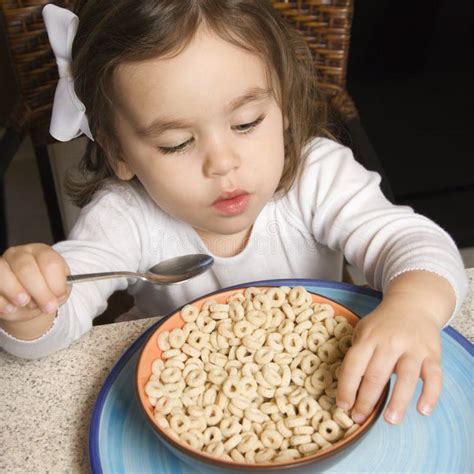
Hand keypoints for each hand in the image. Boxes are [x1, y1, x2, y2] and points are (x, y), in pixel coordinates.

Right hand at [0, 244, 69, 337]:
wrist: (30, 303)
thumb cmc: (47, 290)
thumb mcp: (59, 289)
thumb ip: (60, 291)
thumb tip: (54, 297)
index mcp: (42, 252)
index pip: (49, 262)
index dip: (56, 282)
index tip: (59, 296)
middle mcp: (19, 255)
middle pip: (26, 268)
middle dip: (39, 291)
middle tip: (47, 306)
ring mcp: (2, 265)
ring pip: (2, 273)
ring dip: (14, 290)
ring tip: (24, 303)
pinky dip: (2, 302)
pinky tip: (11, 308)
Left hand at [336, 304, 442, 424]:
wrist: (412, 304)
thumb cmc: (382, 324)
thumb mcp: (363, 330)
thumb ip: (357, 353)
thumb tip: (347, 386)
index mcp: (369, 338)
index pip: (354, 365)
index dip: (346, 387)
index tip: (343, 406)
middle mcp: (390, 342)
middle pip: (376, 375)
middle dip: (366, 400)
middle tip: (360, 419)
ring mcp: (413, 348)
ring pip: (406, 377)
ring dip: (397, 401)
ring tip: (389, 420)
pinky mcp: (432, 353)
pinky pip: (434, 376)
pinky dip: (430, 394)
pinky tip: (423, 410)